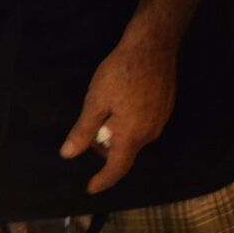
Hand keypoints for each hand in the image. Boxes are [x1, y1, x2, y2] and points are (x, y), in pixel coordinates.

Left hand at [60, 33, 177, 193]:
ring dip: (116, 134)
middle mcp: (150, 133)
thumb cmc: (120, 73)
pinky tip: (120, 103)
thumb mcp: (95, 102)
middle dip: (104, 148)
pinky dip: (128, 123)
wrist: (153, 45)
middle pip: (124, 152)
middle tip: (89, 129)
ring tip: (104, 111)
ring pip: (133, 138)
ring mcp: (161, 120)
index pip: (117, 168)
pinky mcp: (165, 108)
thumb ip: (83, 132)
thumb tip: (68, 154)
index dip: (103, 180)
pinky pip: (143, 125)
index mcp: (132, 135)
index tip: (90, 188)